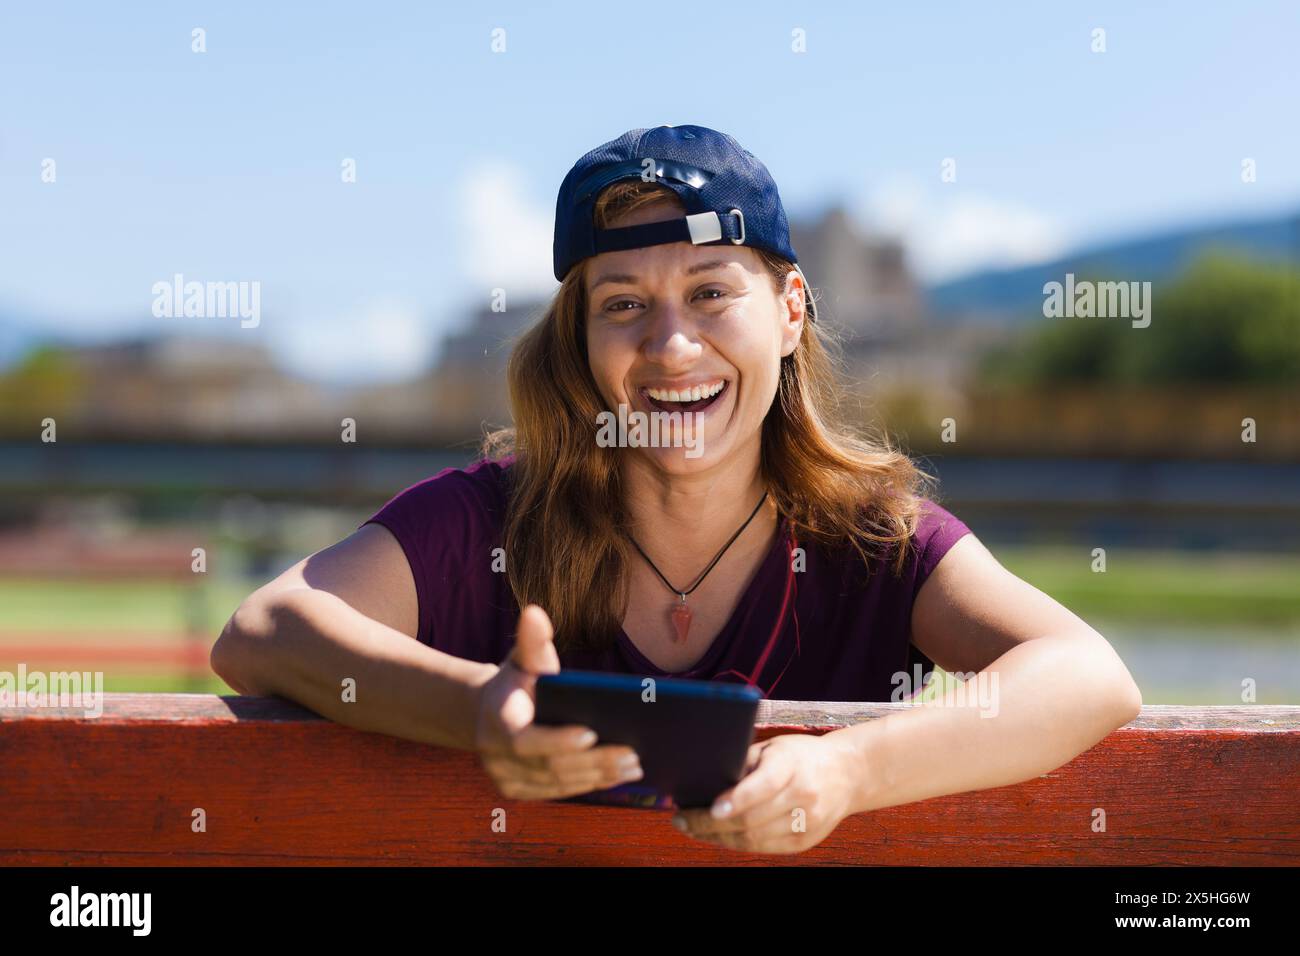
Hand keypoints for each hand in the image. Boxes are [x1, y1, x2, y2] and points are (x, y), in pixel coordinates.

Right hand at [474, 604, 642, 799]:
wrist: (488, 713)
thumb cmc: (516, 681)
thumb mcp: (522, 658)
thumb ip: (531, 640)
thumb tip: (535, 612)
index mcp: (497, 719)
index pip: (525, 740)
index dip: (557, 740)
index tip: (592, 733)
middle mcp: (496, 755)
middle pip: (550, 766)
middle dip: (593, 761)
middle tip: (632, 753)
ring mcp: (505, 778)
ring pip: (557, 783)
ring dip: (598, 776)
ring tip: (634, 765)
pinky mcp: (518, 791)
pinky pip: (557, 792)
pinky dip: (589, 785)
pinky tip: (617, 776)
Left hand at [671, 733, 859, 853]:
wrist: (846, 774)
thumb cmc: (800, 756)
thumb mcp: (774, 748)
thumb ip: (745, 764)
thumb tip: (705, 782)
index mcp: (792, 765)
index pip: (763, 786)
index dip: (736, 800)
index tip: (711, 807)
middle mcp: (803, 795)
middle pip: (752, 818)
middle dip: (710, 823)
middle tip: (682, 819)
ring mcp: (806, 822)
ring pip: (754, 838)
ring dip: (718, 836)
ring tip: (692, 828)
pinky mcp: (804, 841)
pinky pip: (763, 848)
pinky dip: (736, 843)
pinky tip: (718, 834)